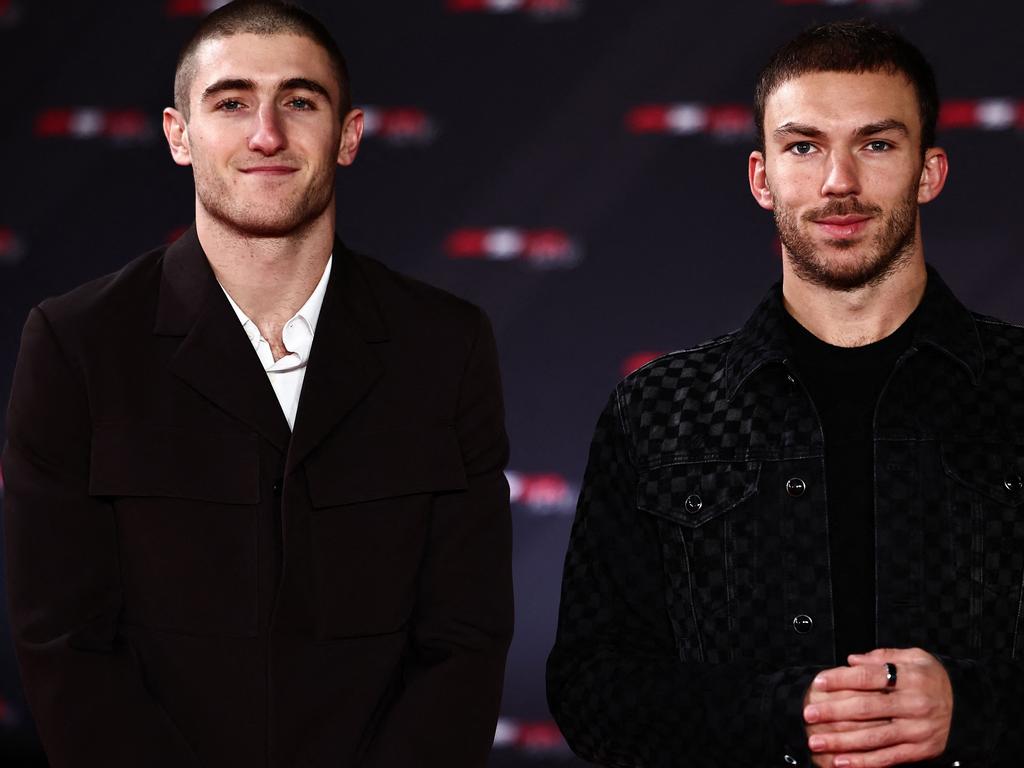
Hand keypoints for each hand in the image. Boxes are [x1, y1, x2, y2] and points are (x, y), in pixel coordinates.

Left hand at [803, 647, 952, 766]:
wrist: (968, 706)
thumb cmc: (931, 678)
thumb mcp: (915, 657)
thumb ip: (882, 656)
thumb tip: (851, 660)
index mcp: (911, 677)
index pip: (869, 677)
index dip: (841, 679)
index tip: (818, 682)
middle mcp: (915, 704)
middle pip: (866, 708)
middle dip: (833, 712)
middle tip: (809, 714)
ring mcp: (918, 730)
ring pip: (873, 737)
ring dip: (842, 741)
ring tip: (816, 742)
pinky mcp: (920, 750)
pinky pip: (888, 758)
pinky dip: (864, 762)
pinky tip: (842, 762)